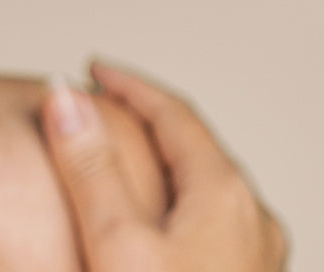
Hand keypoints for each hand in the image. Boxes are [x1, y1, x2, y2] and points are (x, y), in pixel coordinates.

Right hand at [43, 62, 286, 271]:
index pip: (175, 113)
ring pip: (204, 186)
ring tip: (120, 159)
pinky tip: (150, 223)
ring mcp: (258, 256)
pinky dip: (174, 201)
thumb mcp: (116, 243)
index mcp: (226, 196)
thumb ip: (90, 168)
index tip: (93, 71)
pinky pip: (210, 222)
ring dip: (161, 163)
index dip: (129, 86)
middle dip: (145, 120)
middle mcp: (253, 220)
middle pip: (193, 147)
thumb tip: (65, 99)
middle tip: (100, 108)